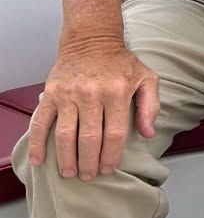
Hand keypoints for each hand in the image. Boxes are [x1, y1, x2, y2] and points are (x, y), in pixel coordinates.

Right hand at [28, 41, 159, 180]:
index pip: (115, 133)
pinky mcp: (51, 94)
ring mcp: (68, 95)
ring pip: (65, 135)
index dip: (111, 155)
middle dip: (89, 162)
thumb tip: (149, 133)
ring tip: (70, 173)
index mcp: (117, 93)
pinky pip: (41, 123)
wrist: (92, 40)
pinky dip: (38, 143)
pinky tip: (39, 161)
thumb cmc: (121, 63)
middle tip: (88, 176)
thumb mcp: (146, 78)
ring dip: (67, 158)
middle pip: (90, 138)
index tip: (108, 169)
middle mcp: (92, 95)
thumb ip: (150, 106)